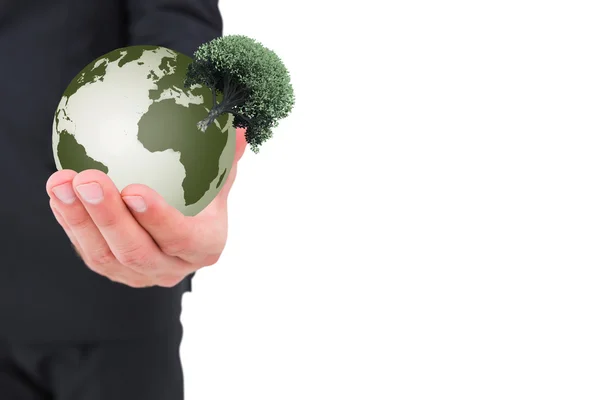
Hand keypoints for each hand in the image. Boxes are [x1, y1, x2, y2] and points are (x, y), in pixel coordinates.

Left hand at [46, 128, 246, 287]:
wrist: (181, 233)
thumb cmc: (201, 199)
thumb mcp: (216, 180)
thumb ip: (224, 160)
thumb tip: (238, 130)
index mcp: (205, 246)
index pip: (183, 238)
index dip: (159, 218)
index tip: (133, 189)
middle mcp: (173, 268)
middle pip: (137, 250)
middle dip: (109, 216)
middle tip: (87, 178)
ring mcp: (141, 274)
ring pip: (105, 256)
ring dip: (80, 219)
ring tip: (61, 181)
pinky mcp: (114, 271)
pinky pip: (88, 252)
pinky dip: (70, 223)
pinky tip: (58, 192)